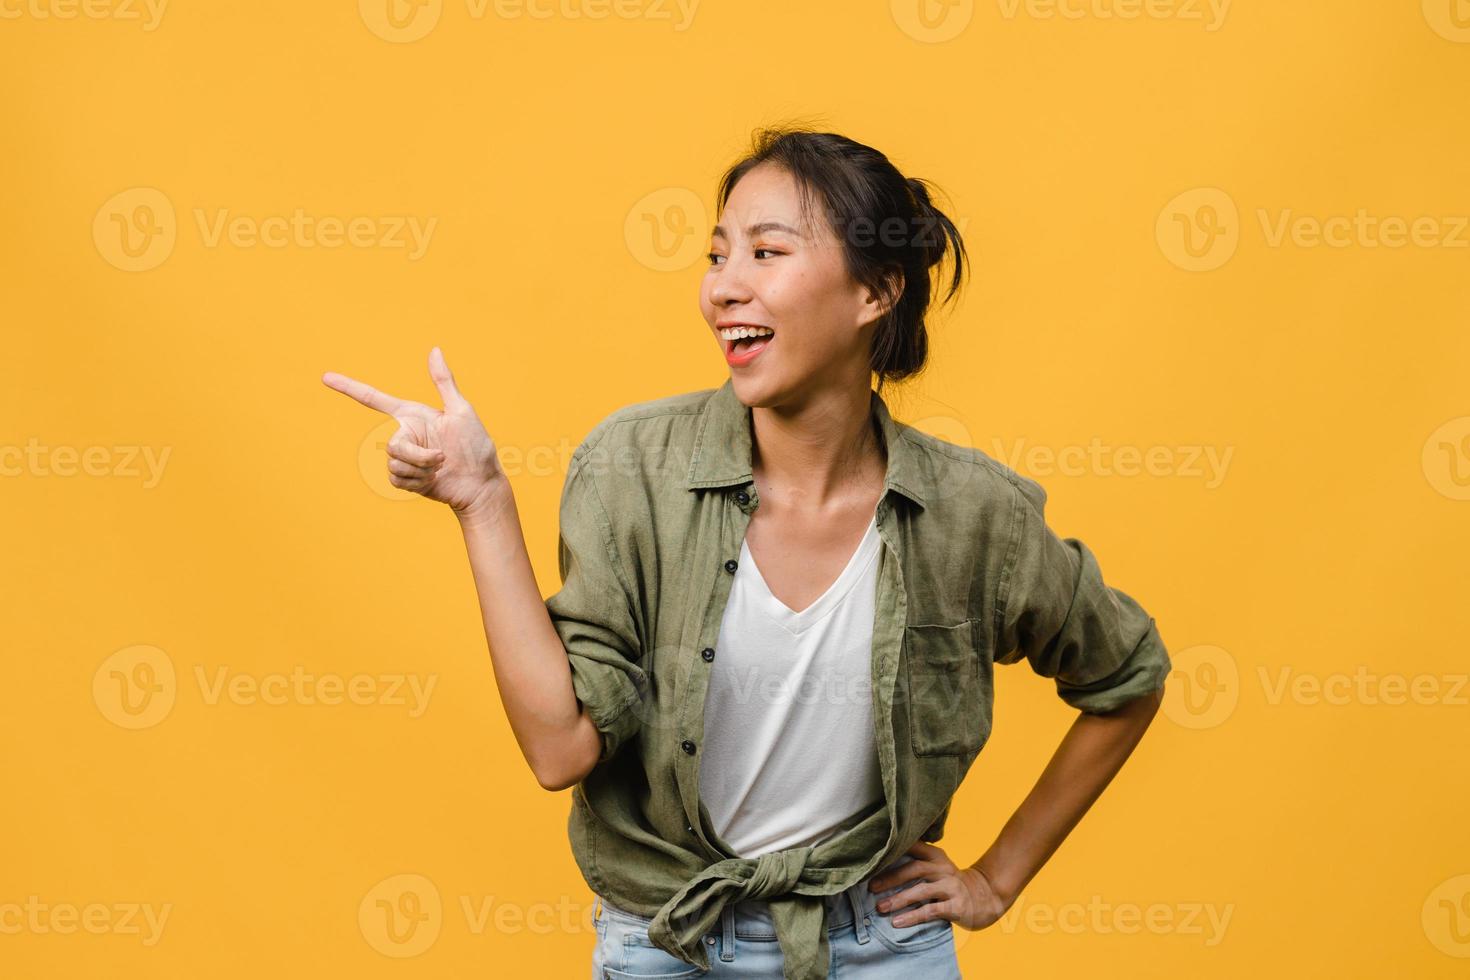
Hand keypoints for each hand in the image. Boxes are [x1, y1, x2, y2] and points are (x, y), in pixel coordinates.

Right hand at [323, 347, 504, 515]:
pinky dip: (418, 482)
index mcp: (413, 416)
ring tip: (440, 469)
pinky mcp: (405, 478)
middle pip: (393, 446)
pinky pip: (397, 480)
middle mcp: (405, 435)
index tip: (325, 377)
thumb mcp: (461, 411)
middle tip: (442, 458)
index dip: (350, 388)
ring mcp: (405, 458)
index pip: (375, 399)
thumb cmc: (476, 446)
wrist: (480, 484)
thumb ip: (444, 382)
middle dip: (418, 457)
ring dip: (421, 470)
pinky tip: (433, 481)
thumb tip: (434, 349)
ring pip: (394, 464)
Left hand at [866, 841, 1010, 931]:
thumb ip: (916, 863)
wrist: (986, 898)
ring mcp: (952, 887)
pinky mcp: (957, 906)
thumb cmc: (951, 884)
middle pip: (914, 869)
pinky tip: (898, 922)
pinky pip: (931, 911)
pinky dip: (912, 916)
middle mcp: (944, 868)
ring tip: (880, 907)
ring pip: (921, 890)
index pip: (914, 847)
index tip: (874, 855)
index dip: (894, 849)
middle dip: (890, 878)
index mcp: (937, 856)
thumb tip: (880, 867)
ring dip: (899, 899)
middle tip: (871, 887)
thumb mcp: (938, 868)